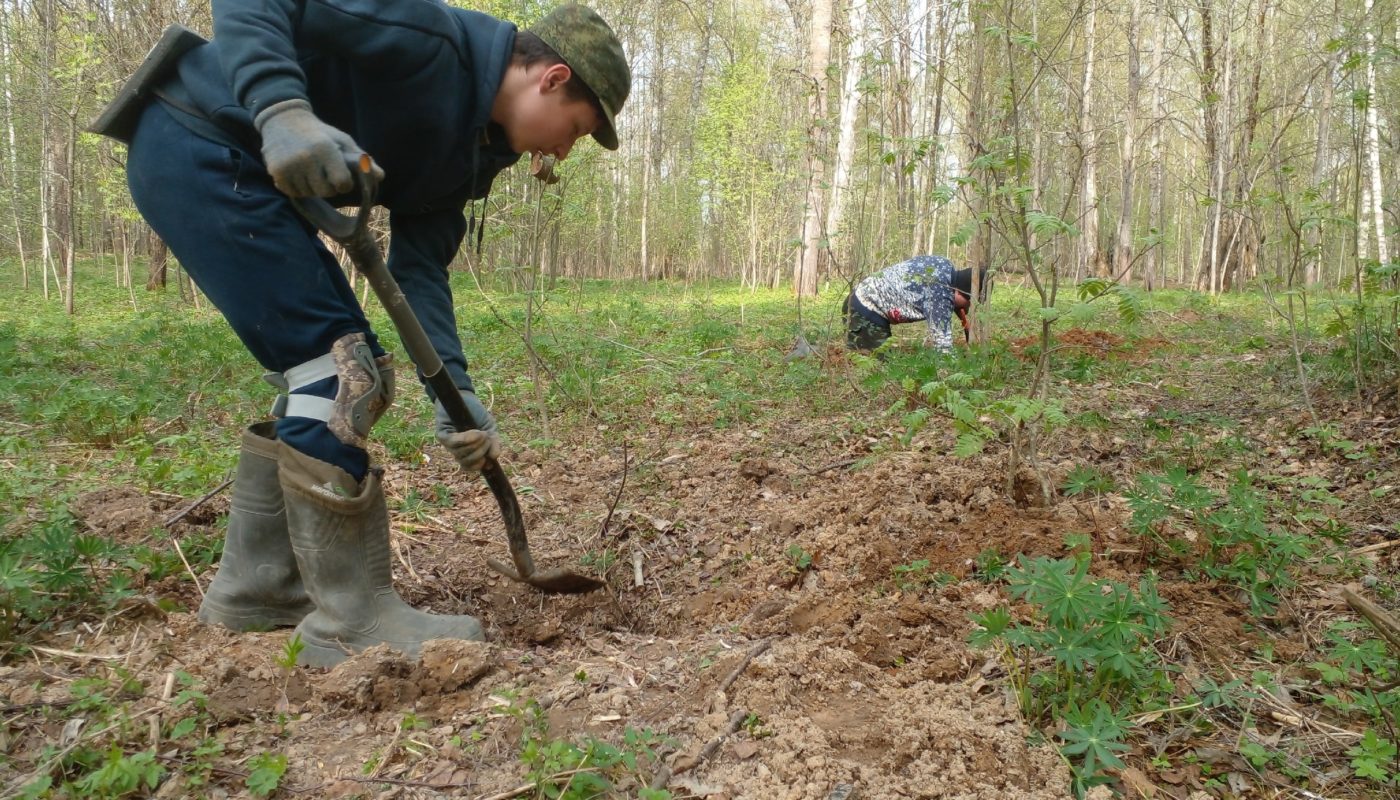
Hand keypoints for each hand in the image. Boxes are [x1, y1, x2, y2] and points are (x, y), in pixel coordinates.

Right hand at [255, 100, 383, 196]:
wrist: (283, 121)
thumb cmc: (320, 132)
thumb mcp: (342, 141)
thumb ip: (361, 160)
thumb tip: (381, 177)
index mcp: (325, 149)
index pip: (343, 184)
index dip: (344, 182)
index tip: (340, 174)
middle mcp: (306, 158)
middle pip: (326, 192)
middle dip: (329, 186)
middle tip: (324, 171)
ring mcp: (289, 166)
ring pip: (309, 194)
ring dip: (313, 187)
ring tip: (309, 169)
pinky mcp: (276, 173)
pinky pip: (293, 193)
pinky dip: (298, 187)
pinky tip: (298, 172)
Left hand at [433, 390, 500, 473]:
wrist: (466, 397)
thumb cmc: (477, 414)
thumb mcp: (490, 429)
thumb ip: (493, 443)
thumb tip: (494, 457)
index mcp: (467, 451)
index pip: (470, 466)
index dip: (479, 465)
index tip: (489, 460)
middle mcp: (456, 449)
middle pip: (466, 462)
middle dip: (481, 452)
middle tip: (487, 438)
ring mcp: (448, 443)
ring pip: (460, 454)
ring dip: (475, 445)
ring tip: (483, 433)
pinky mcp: (442, 434)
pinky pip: (454, 443)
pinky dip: (467, 439)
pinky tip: (476, 432)